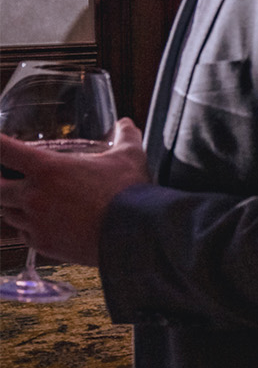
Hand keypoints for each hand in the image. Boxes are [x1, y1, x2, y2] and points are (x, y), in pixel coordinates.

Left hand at [0, 118, 148, 266]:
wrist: (134, 235)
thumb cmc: (129, 193)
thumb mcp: (129, 157)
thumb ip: (124, 136)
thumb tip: (126, 123)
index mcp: (48, 169)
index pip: (4, 150)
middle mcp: (34, 195)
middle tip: (6, 177)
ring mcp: (35, 222)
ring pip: (6, 213)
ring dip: (13, 206)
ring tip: (29, 202)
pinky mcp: (42, 244)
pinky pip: (24, 235)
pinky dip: (28, 229)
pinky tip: (43, 225)